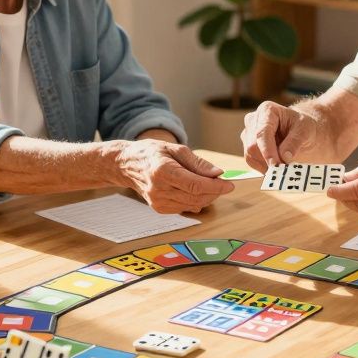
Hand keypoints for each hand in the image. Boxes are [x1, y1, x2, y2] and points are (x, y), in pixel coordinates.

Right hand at [115, 140, 232, 212]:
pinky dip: (195, 200)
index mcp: (162, 171)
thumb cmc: (151, 153)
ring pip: (193, 204)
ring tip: (207, 183)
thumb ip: (197, 162)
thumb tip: (218, 173)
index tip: (230, 184)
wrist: (127, 166)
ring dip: (206, 196)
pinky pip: (185, 207)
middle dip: (214, 192)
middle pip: (196, 197)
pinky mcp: (160, 209)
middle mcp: (159, 189)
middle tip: (222, 182)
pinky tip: (194, 189)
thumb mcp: (175, 149)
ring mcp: (158, 202)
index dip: (216, 186)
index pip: (195, 185)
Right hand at [240, 101, 319, 170]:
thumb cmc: (302, 127)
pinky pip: (251, 161)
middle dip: (267, 160)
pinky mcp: (248, 145)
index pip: (262, 133)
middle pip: (252, 145)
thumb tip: (285, 156)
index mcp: (267, 110)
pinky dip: (263, 167)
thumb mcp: (305, 131)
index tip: (276, 165)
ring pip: (250, 155)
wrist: (299, 132)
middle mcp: (253, 120)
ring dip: (265, 165)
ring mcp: (248, 133)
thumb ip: (295, 142)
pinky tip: (275, 167)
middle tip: (283, 170)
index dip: (267, 150)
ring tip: (282, 168)